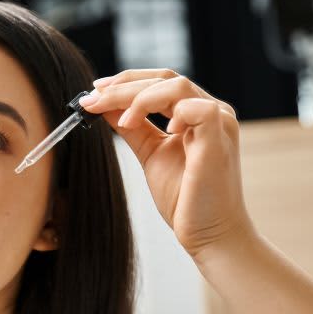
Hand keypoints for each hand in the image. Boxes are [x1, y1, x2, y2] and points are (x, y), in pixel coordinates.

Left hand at [79, 69, 254, 258]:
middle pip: (164, 79)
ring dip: (140, 99)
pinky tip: (160, 131)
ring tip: (122, 122)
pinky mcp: (219, 141)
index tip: (94, 92)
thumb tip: (104, 106)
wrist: (207, 234)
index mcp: (195, 114)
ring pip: (177, 87)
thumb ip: (133, 128)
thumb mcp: (150, 154)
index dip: (125, 83)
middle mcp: (210, 112)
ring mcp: (219, 124)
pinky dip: (173, 113)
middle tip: (93, 100)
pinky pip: (199, 109)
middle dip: (123, 87)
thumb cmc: (185, 198)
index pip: (159, 82)